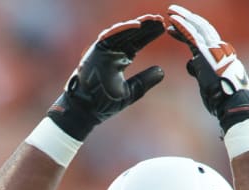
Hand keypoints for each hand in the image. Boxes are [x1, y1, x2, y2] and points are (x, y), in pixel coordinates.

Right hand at [47, 14, 165, 140]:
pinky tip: (136, 25)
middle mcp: (111, 54)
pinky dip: (121, 30)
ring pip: (121, 34)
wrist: (85, 111)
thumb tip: (162, 71)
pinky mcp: (94, 52)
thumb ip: (144, 81)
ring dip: (136, 25)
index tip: (164, 28)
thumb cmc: (104, 104)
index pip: (136, 44)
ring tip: (152, 19)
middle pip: (130, 36)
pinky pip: (108, 37)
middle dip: (145, 27)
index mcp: (119, 61)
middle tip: (160, 19)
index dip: (149, 35)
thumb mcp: (130, 92)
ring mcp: (102, 52)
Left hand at [167, 5, 248, 132]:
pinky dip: (182, 26)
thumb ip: (201, 70)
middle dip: (187, 18)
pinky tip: (172, 20)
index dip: (188, 30)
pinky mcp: (208, 53)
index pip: (203, 38)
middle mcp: (220, 48)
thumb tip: (192, 64)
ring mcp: (215, 49)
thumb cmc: (224, 101)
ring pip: (197, 27)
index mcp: (221, 55)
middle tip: (172, 12)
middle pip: (202, 28)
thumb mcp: (210, 82)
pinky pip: (193, 35)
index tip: (173, 29)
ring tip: (170, 11)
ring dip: (183, 17)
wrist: (235, 104)